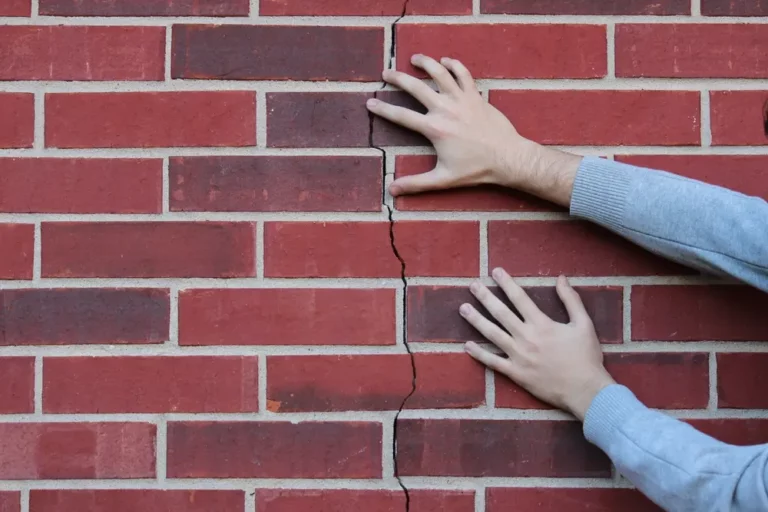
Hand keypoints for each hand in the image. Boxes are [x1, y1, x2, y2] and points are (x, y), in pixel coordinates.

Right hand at [366, 54, 582, 206]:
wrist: (507, 158)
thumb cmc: (476, 170)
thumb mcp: (443, 179)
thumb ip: (416, 184)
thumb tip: (392, 190)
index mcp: (434, 128)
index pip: (402, 116)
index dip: (383, 109)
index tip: (370, 102)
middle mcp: (446, 109)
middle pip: (416, 87)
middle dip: (398, 78)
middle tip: (386, 73)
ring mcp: (462, 100)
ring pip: (440, 73)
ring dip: (426, 63)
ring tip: (414, 59)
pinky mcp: (476, 96)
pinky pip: (464, 74)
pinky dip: (454, 65)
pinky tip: (445, 61)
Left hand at [460, 268, 614, 420]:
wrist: (585, 390)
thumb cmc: (586, 357)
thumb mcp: (584, 324)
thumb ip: (571, 300)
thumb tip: (561, 278)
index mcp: (542, 324)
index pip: (520, 298)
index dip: (506, 283)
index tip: (495, 272)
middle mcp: (526, 337)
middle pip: (501, 313)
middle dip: (485, 297)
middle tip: (472, 285)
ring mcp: (518, 356)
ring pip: (492, 334)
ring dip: (476, 320)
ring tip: (463, 308)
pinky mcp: (515, 373)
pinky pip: (493, 362)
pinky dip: (479, 354)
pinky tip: (467, 346)